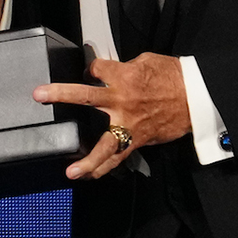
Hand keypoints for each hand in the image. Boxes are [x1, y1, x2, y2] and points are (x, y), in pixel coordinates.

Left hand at [34, 53, 189, 179]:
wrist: (197, 95)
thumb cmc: (174, 76)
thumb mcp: (147, 61)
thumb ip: (125, 68)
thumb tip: (112, 72)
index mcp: (124, 76)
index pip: (96, 69)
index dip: (90, 68)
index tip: (89, 70)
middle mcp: (122, 100)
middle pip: (86, 96)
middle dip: (62, 94)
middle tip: (41, 95)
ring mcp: (129, 123)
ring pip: (104, 144)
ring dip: (87, 159)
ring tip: (71, 171)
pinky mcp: (138, 139)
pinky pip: (120, 157)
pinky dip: (105, 168)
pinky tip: (90, 175)